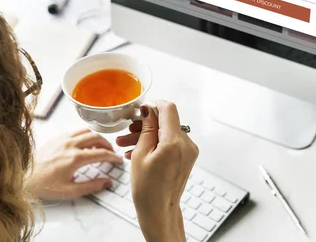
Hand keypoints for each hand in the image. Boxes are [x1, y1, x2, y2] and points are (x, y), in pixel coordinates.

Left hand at [27, 128, 122, 200]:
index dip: (113, 156)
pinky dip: (85, 135)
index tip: (118, 160)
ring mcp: (63, 139)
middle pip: (96, 138)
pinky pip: (76, 131)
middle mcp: (70, 145)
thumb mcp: (69, 191)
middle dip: (107, 144)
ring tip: (99, 147)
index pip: (101, 153)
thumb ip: (91, 186)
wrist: (23, 177)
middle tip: (110, 152)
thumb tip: (107, 182)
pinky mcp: (56, 137)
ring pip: (86, 131)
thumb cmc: (44, 185)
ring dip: (96, 138)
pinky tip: (84, 144)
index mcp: (75, 158)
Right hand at [116, 101, 198, 241]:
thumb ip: (146, 128)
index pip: (168, 109)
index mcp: (174, 142)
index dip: (154, 105)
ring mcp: (189, 151)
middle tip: (128, 130)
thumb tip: (149, 110)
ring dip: (148, 135)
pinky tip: (138, 151)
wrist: (158, 211)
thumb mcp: (140, 153)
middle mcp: (186, 144)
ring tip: (126, 144)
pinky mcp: (187, 157)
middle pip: (166, 121)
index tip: (141, 109)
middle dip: (145, 124)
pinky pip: (170, 142)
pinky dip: (156, 143)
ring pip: (166, 132)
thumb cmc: (147, 189)